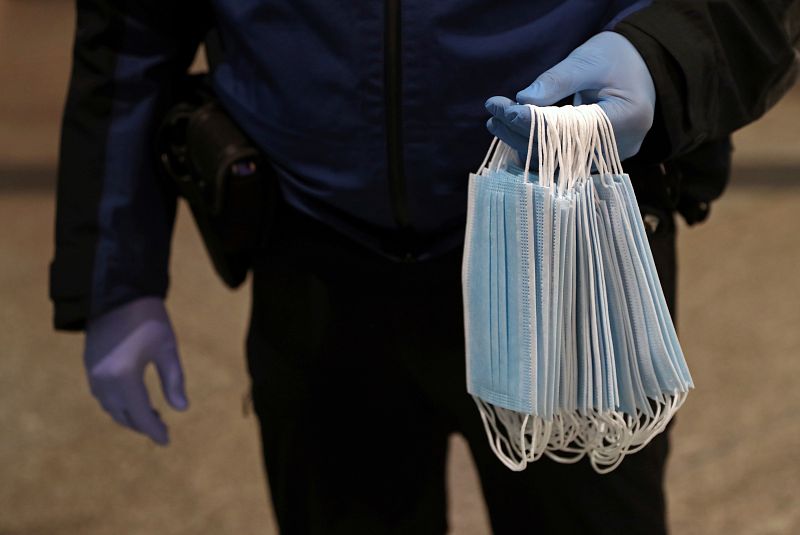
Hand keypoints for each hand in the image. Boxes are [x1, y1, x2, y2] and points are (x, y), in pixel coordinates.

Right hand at [84, 297, 186, 444]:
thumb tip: (181, 409)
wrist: (117, 292)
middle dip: (141, 425)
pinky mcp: (89, 364)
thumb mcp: (167, 349)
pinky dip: (117, 403)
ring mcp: (92, 373)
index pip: (140, 415)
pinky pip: (102, 395)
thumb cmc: (148, 319)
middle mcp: (103, 381)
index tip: (167, 441)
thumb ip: (173, 380)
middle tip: (161, 428)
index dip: (154, 430)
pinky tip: (132, 398)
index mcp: (124, 378)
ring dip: (128, 415)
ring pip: (110, 406)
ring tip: (150, 414)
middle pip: (122, 415)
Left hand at [485, 31, 655, 160]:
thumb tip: (522, 100)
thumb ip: (557, 80)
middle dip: (521, 132)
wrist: (640, 67)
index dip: (531, 121)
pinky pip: (562, 161)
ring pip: (558, 161)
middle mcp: (619, 147)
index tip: (503, 109)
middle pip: (560, 150)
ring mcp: (608, 157)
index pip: (568, 129)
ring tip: (496, 123)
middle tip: (493, 115)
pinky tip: (513, 136)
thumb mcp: (587, 60)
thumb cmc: (616, 58)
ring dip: (524, 143)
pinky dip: (537, 149)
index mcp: (626, 119)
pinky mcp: (595, 159)